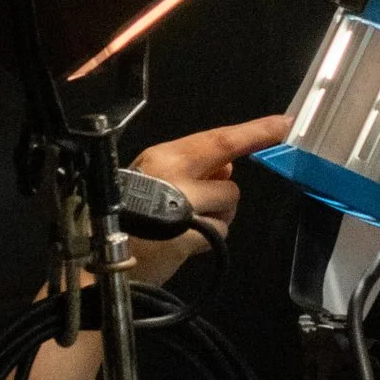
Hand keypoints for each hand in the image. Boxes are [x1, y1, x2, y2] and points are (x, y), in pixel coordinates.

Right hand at [127, 114, 287, 275]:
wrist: (96, 255)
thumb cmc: (125, 213)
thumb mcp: (152, 178)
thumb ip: (190, 169)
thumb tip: (226, 167)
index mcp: (165, 157)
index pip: (218, 140)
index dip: (254, 132)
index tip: (283, 124)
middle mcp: (176, 176)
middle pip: (228, 182)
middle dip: (223, 194)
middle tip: (206, 204)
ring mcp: (184, 208)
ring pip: (226, 208)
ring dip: (214, 219)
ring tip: (183, 228)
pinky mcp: (190, 238)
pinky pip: (218, 234)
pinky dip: (208, 241)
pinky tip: (182, 244)